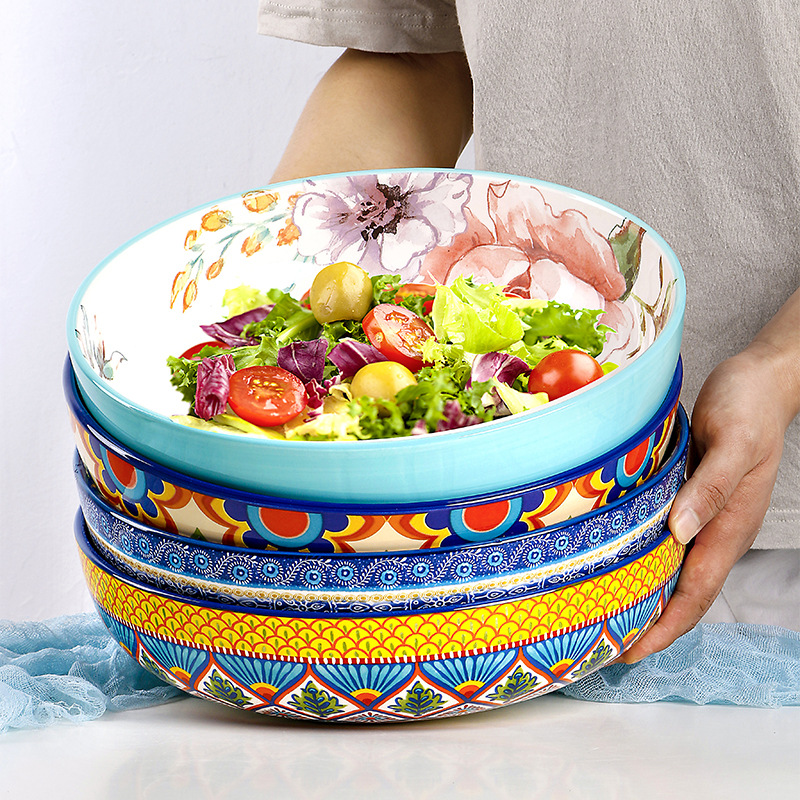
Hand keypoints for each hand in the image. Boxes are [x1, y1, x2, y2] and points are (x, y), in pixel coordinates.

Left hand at [620, 340, 793, 662]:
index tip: (633, 650)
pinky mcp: (690, 497)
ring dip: (647, 595)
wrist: (759, 380)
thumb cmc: (747, 407)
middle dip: (652, 623)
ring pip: (675, 568)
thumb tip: (680, 533)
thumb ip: (709, 489)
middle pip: (684, 590)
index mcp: (729, 526)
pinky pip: (668, 540)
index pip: (696, 592)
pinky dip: (645, 559)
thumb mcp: (731, 443)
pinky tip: (620, 560)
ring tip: (609, 614)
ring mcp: (704, 515)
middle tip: (608, 645)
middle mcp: (715, 528)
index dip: (666, 625)